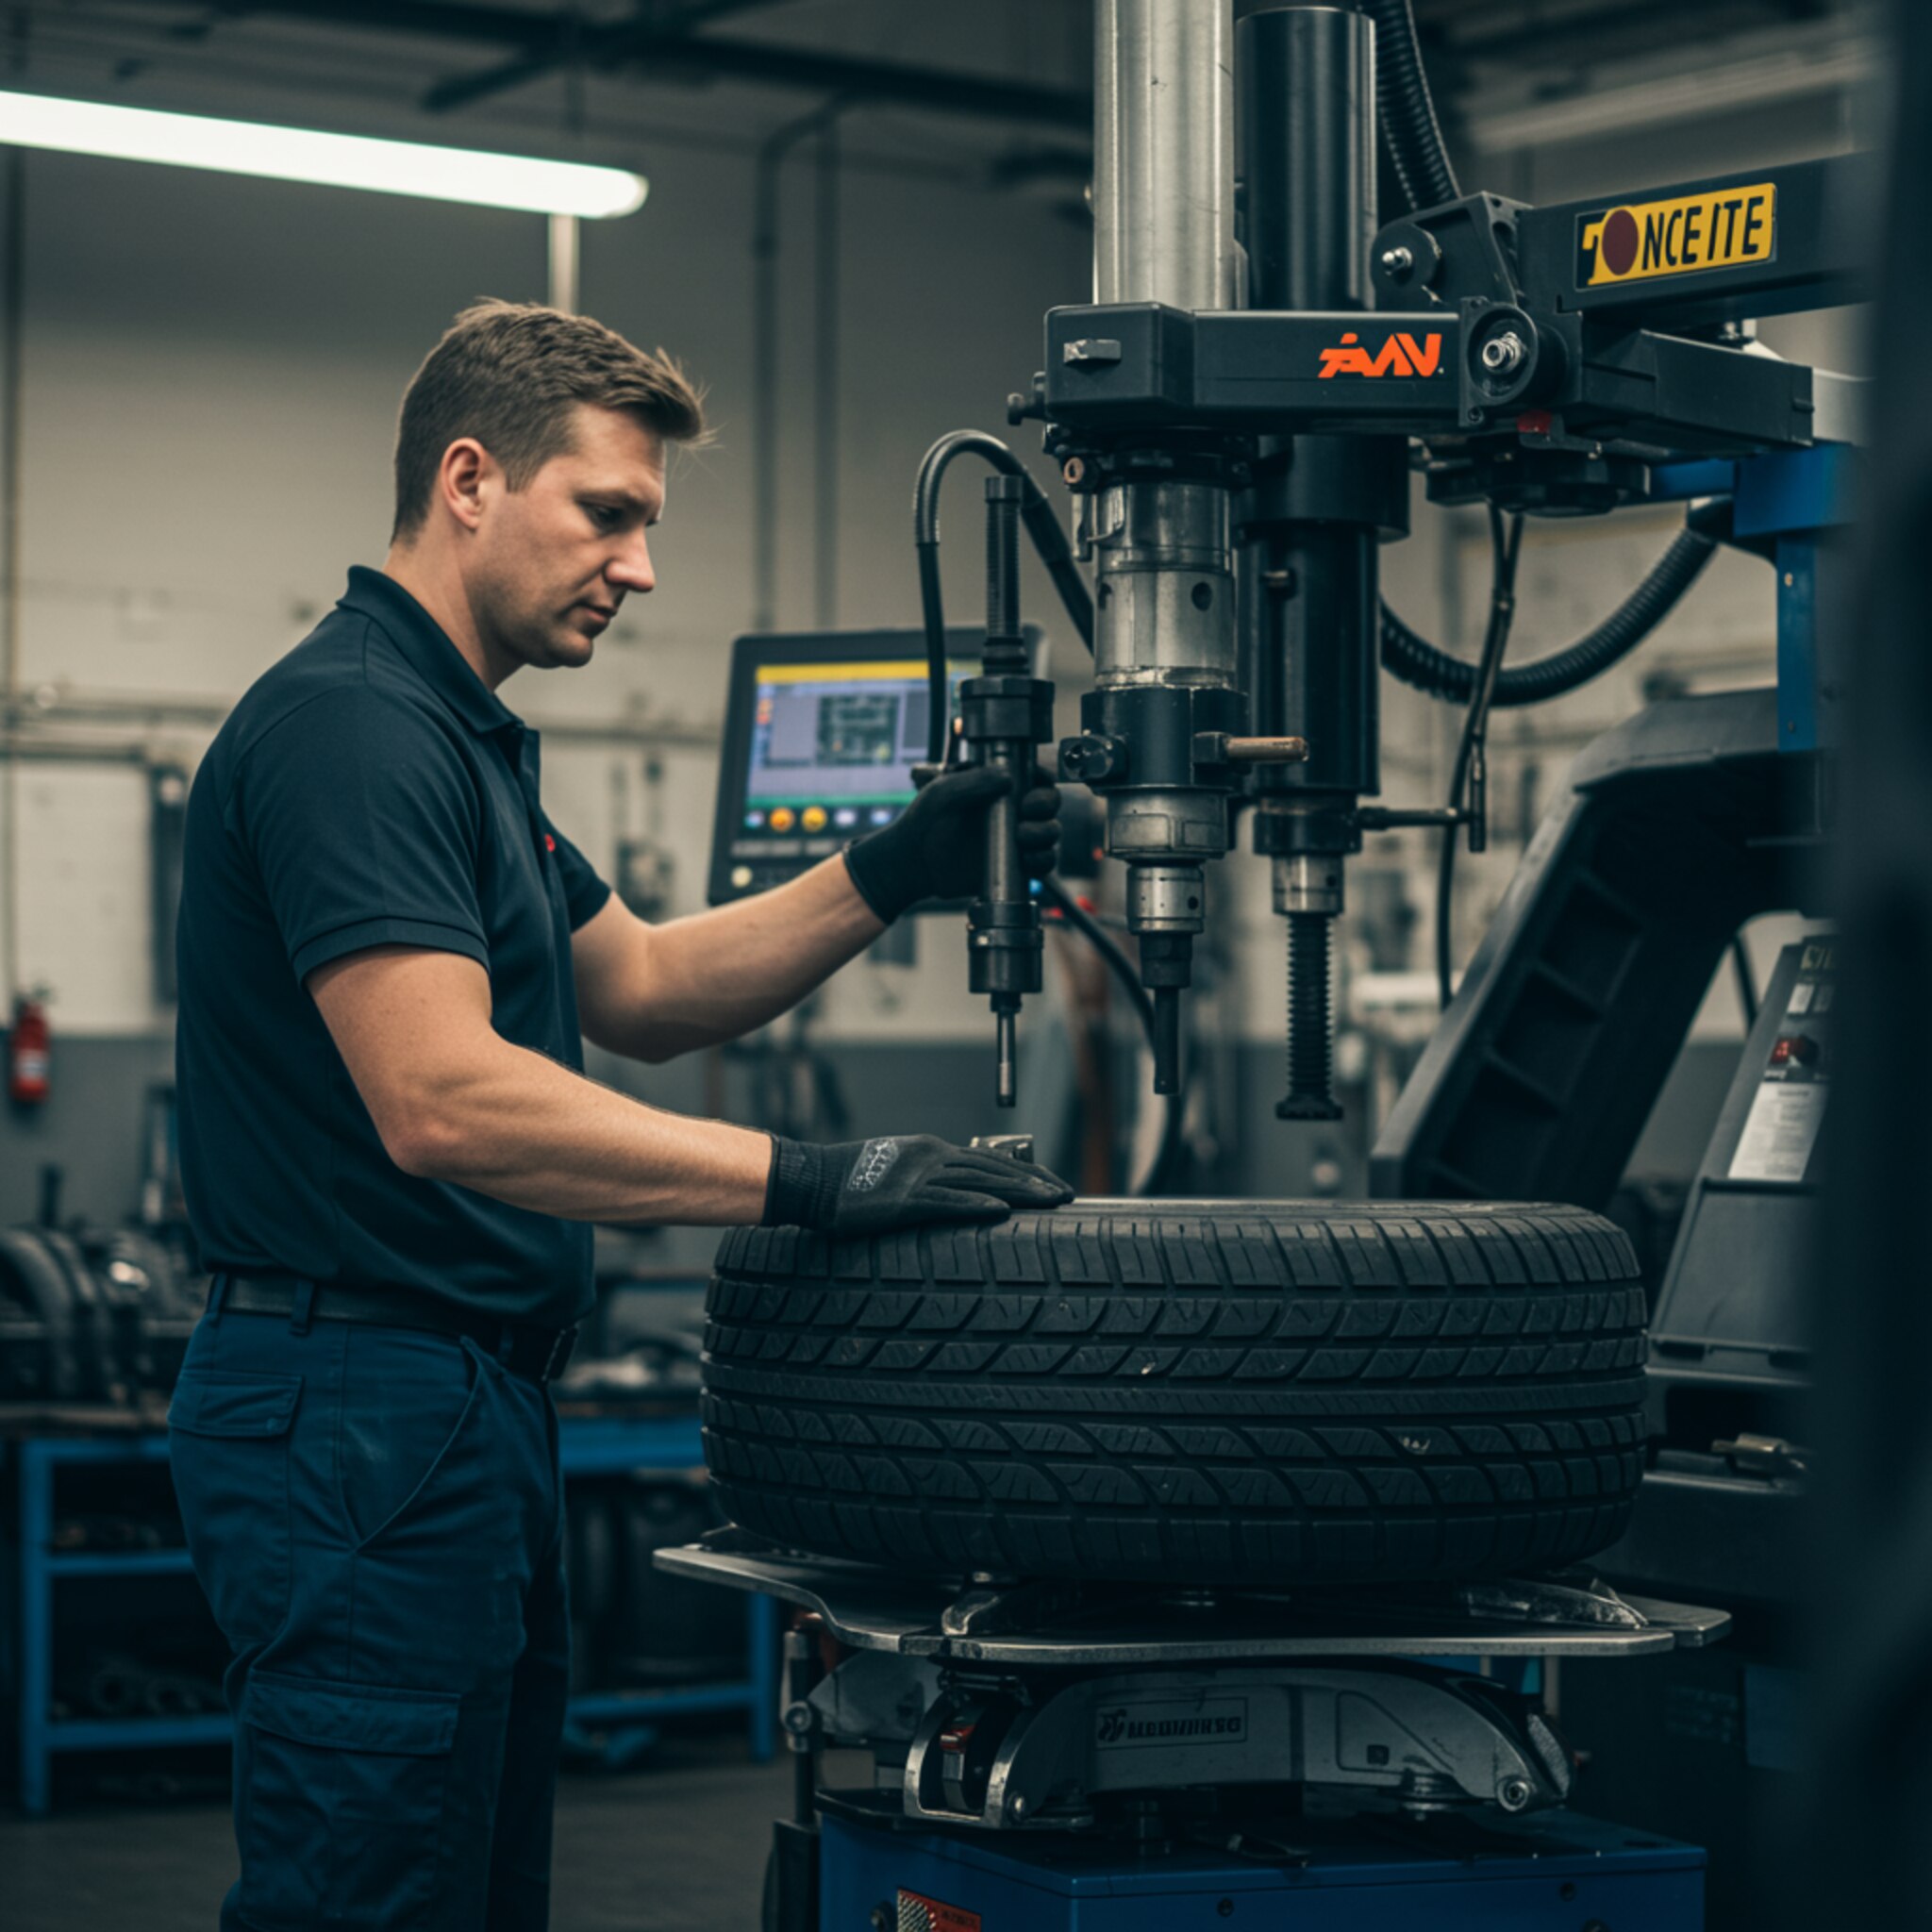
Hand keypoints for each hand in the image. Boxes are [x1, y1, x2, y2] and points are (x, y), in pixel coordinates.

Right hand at [764, 1133, 1074, 1233]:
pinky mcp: (903, 1199)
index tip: (1052, 1183)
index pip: (989, 1159)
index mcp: (931, 1150)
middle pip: (994, 1166)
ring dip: (1020, 1190)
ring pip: (980, 1179)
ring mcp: (918, 1175)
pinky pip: (946, 1200)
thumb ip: (928, 1181)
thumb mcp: (896, 1173)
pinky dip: (975, 1203)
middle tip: (1067, 1193)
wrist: (812, 1180)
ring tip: (1050, 1201)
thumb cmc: (850, 1184)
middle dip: (1035, 1180)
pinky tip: (1000, 1210)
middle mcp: (931, 1156)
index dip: (1025, 1171)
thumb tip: (956, 1196)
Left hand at [843, 764, 1059, 923]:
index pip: (1034, 774)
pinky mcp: (1017, 864)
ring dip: (1045, 833)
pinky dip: (1042, 861)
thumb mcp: (944, 792)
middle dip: (1045, 804)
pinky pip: (1044, 862)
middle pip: (1049, 802)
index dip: (1043, 776)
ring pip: (1051, 832)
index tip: (1038, 780)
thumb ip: (974, 780)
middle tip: (1027, 809)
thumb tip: (1009, 777)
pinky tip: (1026, 859)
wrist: (915, 863)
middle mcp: (1013, 809)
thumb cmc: (925, 820)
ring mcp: (1017, 837)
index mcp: (999, 785)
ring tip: (1022, 837)